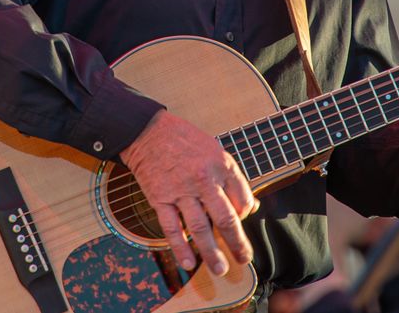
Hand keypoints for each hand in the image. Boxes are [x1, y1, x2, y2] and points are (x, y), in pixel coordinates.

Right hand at [119, 109, 257, 275]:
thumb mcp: (215, 150)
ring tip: (220, 269)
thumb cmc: (184, 140)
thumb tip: (250, 206)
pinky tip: (188, 262)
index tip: (242, 223)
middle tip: (243, 259)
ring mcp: (181, 190)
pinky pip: (171, 227)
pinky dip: (180, 247)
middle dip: (237, 243)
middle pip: (225, 218)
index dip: (245, 215)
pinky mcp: (160, 198)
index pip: (242, 198)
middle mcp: (204, 178)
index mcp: (222, 165)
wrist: (147, 130)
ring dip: (211, 252)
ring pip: (200, 228)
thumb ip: (231, 179)